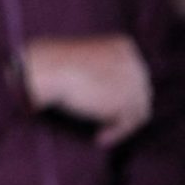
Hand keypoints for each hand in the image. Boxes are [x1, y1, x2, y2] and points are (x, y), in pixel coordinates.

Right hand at [22, 34, 152, 145]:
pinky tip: (100, 138)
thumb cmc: (52, 63)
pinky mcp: (129, 100)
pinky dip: (116, 133)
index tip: (102, 102)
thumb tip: (107, 93)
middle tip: (104, 120)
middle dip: (122, 107)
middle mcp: (135, 61)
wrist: (46, 68)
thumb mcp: (81, 60)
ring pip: (138, 109)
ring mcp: (134, 81)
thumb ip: (100, 72)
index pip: (130, 73)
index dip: (118, 90)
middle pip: (138, 91)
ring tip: (101, 133)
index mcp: (123, 45)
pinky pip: (130, 123)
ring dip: (120, 122)